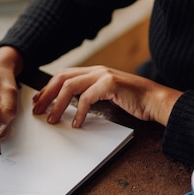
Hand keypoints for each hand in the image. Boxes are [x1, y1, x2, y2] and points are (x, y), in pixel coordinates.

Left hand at [32, 66, 181, 126]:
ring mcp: (103, 75)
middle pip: (62, 78)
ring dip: (58, 104)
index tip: (39, 101)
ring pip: (70, 87)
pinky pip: (86, 98)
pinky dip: (79, 112)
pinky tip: (77, 123)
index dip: (48, 88)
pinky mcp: (110, 84)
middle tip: (38, 110)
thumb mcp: (108, 94)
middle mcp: (97, 70)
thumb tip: (71, 105)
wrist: (155, 100)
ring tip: (53, 119)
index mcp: (95, 72)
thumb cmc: (134, 100)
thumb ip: (92, 94)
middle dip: (47, 94)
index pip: (64, 75)